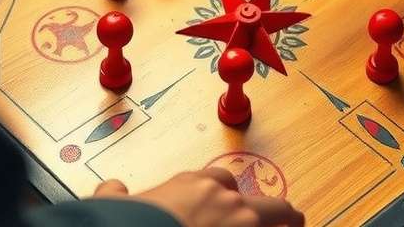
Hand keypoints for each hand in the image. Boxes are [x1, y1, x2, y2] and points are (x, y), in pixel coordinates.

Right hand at [92, 168, 304, 226]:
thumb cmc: (131, 223)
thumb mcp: (118, 205)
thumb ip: (118, 194)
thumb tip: (111, 189)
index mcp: (194, 186)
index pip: (223, 182)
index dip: (229, 197)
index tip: (232, 206)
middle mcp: (224, 200)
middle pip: (267, 203)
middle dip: (281, 213)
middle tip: (292, 219)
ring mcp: (240, 223)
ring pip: (281, 220)